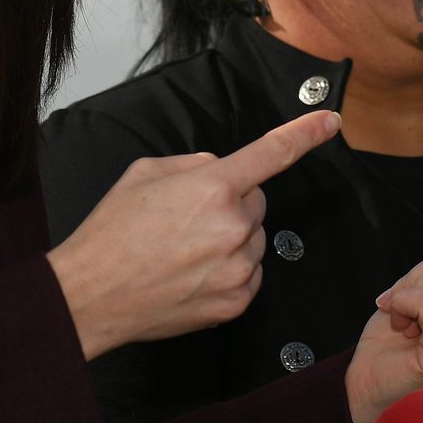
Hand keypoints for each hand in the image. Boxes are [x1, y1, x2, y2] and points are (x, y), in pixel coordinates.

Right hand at [48, 110, 339, 359]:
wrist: (92, 295)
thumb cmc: (112, 233)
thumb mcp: (145, 173)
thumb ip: (193, 164)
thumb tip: (218, 170)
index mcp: (212, 186)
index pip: (273, 152)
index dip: (306, 133)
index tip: (330, 122)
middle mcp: (233, 226)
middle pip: (256, 202)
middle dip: (231, 203)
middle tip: (187, 219)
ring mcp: (238, 267)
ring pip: (254, 239)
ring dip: (230, 239)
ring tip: (183, 250)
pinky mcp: (235, 301)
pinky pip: (249, 274)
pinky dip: (228, 270)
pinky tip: (192, 273)